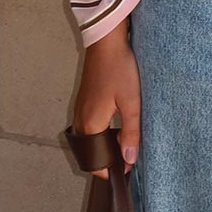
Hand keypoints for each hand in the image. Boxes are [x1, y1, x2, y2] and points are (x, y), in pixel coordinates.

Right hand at [71, 23, 140, 178]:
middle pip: (91, 151)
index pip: (95, 162)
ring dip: (105, 144)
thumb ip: (131, 133)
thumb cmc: (119, 69)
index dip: (112, 169)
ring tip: (125, 139)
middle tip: (129, 154)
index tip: (129, 168)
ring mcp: (80, 109)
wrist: (106, 41)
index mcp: (90, 125)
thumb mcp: (131, 103)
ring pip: (90, 138)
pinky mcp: (84, 101)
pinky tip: (117, 123)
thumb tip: (128, 159)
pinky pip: (89, 125)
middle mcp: (80, 120)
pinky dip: (102, 131)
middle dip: (108, 158)